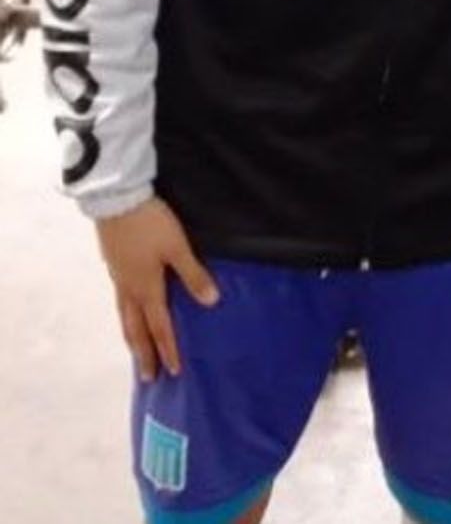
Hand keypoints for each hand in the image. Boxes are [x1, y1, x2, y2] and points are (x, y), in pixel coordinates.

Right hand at [96, 197, 219, 381]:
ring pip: (124, 316)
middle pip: (136, 329)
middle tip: (148, 377)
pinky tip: (128, 311)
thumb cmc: (150, 223)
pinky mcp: (113, 264)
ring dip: (131, 337)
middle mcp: (130, 289)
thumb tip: (211, 302)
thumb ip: (193, 274)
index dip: (167, 349)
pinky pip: (119, 301)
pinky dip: (125, 316)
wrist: (116, 200)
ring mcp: (118, 277)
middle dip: (144, 354)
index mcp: (147, 288)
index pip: (160, 326)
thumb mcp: (177, 247)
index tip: (173, 371)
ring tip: (136, 352)